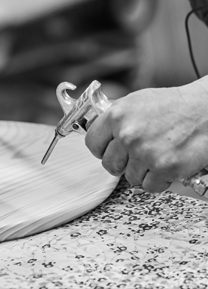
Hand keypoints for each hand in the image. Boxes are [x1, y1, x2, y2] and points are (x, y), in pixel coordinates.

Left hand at [85, 80, 207, 192]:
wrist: (204, 110)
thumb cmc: (171, 105)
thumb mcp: (134, 102)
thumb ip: (114, 119)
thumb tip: (100, 134)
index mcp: (116, 115)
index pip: (92, 143)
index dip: (101, 149)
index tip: (108, 150)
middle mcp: (128, 135)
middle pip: (109, 165)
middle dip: (121, 163)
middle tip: (134, 155)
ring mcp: (145, 153)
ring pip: (130, 177)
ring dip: (142, 171)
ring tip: (155, 155)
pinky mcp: (164, 168)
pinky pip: (149, 186)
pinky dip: (158, 180)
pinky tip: (165, 164)